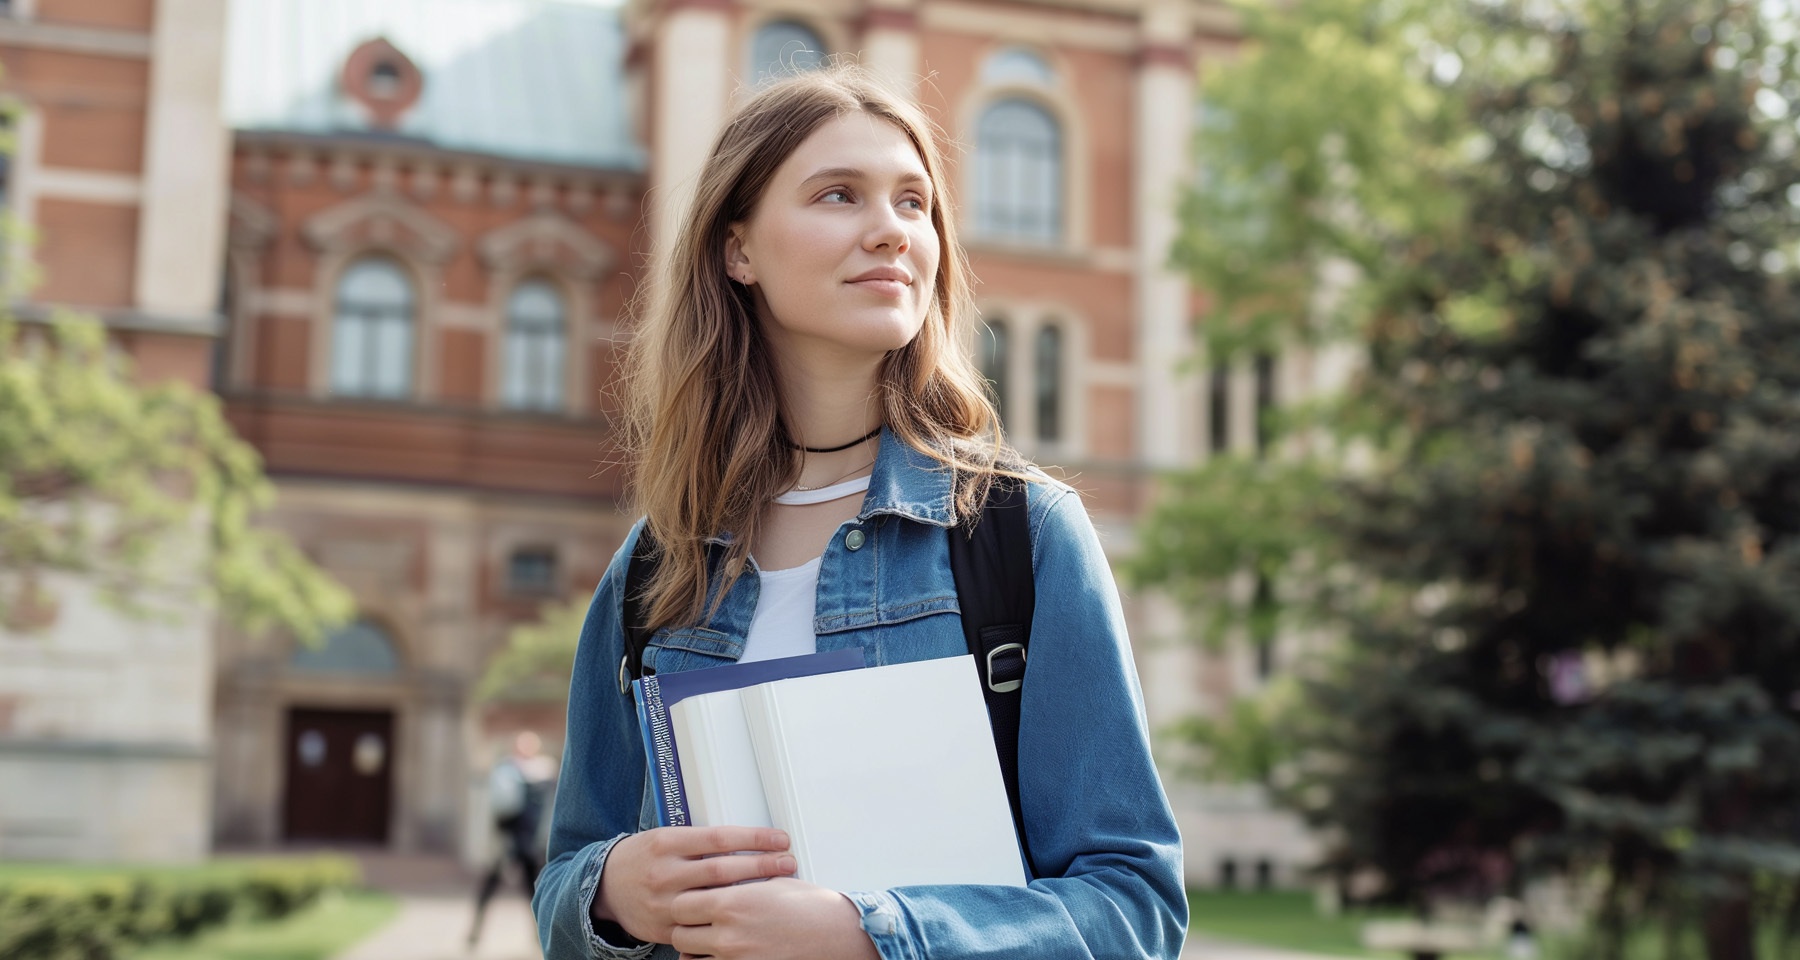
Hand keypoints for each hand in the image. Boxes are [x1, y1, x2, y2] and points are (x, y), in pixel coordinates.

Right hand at [593, 827, 796, 944]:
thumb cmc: (645, 856)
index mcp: (666, 843)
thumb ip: (700, 841)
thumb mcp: (667, 838)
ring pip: (715, 899)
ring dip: (751, 894)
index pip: (718, 838)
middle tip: (788, 862)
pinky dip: (727, 921)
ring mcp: (664, 903)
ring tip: (779, 887)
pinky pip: (701, 926)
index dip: (753, 838)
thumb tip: (747, 838)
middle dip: (761, 866)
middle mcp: (664, 872)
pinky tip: (749, 917)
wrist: (606, 886)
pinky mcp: (664, 928)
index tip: (780, 838)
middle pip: (722, 869)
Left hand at [669, 877, 880, 959]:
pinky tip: (718, 956)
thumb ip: (736, 883)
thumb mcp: (769, 882)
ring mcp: (735, 958)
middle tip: (696, 923)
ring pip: (689, 959)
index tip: (692, 902)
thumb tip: (716, 879)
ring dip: (694, 950)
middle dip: (685, 928)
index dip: (685, 903)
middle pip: (679, 934)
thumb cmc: (808, 906)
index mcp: (731, 902)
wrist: (834, 933)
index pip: (681, 905)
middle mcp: (728, 933)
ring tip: (707, 941)